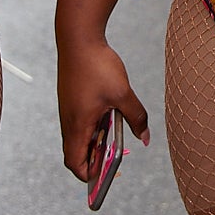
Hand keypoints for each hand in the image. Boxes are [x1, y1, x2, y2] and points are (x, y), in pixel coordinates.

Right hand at [56, 36, 150, 181]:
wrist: (78, 38)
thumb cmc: (97, 66)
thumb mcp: (123, 94)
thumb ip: (136, 117)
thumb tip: (145, 137)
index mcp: (78, 125)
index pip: (75, 164)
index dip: (90, 175)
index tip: (106, 176)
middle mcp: (69, 121)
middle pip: (76, 153)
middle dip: (95, 160)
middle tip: (116, 159)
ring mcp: (68, 110)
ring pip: (79, 137)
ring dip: (96, 142)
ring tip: (116, 136)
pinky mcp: (71, 100)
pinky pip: (80, 123)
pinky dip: (94, 127)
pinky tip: (110, 115)